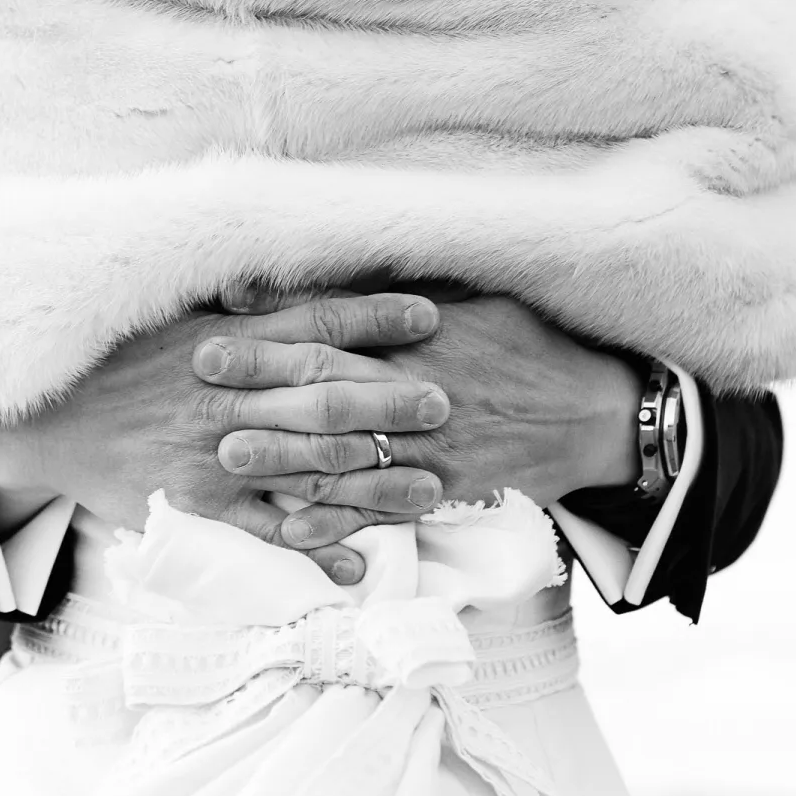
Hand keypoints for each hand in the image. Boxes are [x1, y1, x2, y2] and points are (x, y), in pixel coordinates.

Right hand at [0, 294, 450, 581]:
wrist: (49, 419)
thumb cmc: (120, 365)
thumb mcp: (175, 318)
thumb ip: (239, 307)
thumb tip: (292, 285)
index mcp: (227, 343)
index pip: (316, 325)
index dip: (376, 319)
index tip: (430, 318)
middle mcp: (230, 397)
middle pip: (326, 397)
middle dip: (391, 401)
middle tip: (445, 406)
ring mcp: (217, 456)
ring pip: (309, 468)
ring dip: (374, 481)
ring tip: (431, 489)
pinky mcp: (200, 506)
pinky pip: (265, 532)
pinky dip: (314, 548)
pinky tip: (361, 564)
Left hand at [198, 296, 643, 549]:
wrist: (595, 411)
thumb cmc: (526, 342)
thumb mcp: (471, 294)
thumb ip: (396, 288)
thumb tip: (324, 270)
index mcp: (423, 336)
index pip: (335, 332)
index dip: (272, 334)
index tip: (215, 332)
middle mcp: (422, 389)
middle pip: (330, 391)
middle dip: (262, 391)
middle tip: (201, 390)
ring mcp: (432, 444)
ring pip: (350, 452)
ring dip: (286, 456)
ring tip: (227, 456)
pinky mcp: (445, 487)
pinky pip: (383, 507)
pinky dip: (337, 519)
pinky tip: (290, 526)